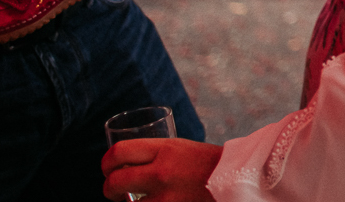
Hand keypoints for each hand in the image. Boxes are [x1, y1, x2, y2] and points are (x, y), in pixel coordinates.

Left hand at [103, 139, 222, 201]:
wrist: (237, 179)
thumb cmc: (206, 164)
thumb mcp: (180, 149)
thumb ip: (155, 155)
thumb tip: (125, 164)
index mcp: (164, 148)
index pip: (119, 152)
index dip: (106, 163)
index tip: (108, 169)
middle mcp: (162, 172)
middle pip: (115, 182)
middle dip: (109, 189)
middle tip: (114, 192)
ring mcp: (166, 197)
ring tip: (131, 201)